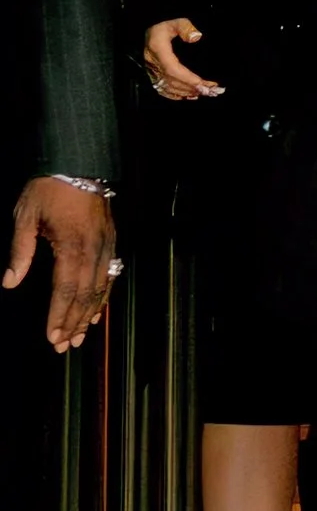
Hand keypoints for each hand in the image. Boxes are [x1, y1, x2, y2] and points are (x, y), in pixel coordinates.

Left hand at [6, 178, 116, 351]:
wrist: (79, 165)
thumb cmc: (48, 190)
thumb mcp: (25, 216)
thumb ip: (20, 251)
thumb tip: (10, 282)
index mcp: (71, 245)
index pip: (65, 289)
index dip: (58, 315)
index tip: (52, 337)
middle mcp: (93, 250)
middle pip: (84, 295)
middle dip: (73, 323)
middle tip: (63, 346)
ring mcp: (106, 246)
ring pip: (100, 289)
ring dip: (88, 315)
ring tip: (79, 337)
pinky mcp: (111, 242)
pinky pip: (110, 276)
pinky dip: (103, 297)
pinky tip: (95, 312)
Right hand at [144, 17, 222, 101]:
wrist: (150, 30)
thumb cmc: (165, 26)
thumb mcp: (176, 21)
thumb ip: (186, 27)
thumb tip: (196, 37)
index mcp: (158, 49)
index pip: (172, 69)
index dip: (187, 78)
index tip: (202, 83)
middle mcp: (153, 63)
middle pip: (172, 81)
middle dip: (191, 87)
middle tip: (209, 90)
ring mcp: (152, 70)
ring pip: (168, 87)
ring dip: (186, 92)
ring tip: (203, 92)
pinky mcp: (153, 75)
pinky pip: (163, 89)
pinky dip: (176, 95)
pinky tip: (188, 96)